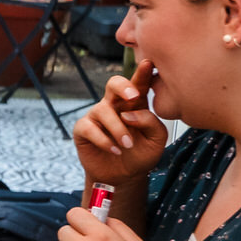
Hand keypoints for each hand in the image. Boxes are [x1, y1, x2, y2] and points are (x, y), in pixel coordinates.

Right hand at [72, 61, 167, 187]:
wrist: (123, 176)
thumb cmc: (141, 154)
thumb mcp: (156, 140)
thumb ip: (152, 123)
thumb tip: (130, 114)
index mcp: (134, 103)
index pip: (138, 84)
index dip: (142, 72)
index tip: (148, 64)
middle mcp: (114, 105)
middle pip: (113, 83)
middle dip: (122, 86)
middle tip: (133, 96)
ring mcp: (97, 116)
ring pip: (102, 110)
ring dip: (117, 128)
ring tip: (128, 144)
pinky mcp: (83, 130)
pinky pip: (89, 128)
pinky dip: (103, 140)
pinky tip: (114, 150)